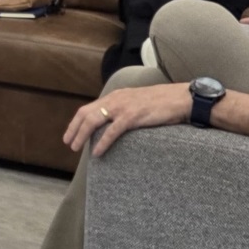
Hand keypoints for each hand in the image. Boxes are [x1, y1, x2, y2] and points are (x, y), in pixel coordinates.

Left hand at [64, 84, 192, 155]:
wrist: (180, 99)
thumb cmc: (162, 103)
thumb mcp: (137, 102)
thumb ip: (124, 109)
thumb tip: (114, 122)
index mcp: (116, 96)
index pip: (89, 108)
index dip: (76, 121)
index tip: (70, 133)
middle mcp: (116, 99)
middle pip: (86, 113)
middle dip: (74, 129)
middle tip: (68, 143)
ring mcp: (123, 107)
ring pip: (93, 120)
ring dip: (81, 135)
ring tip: (75, 147)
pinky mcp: (132, 117)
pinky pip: (112, 131)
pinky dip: (102, 142)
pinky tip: (96, 152)